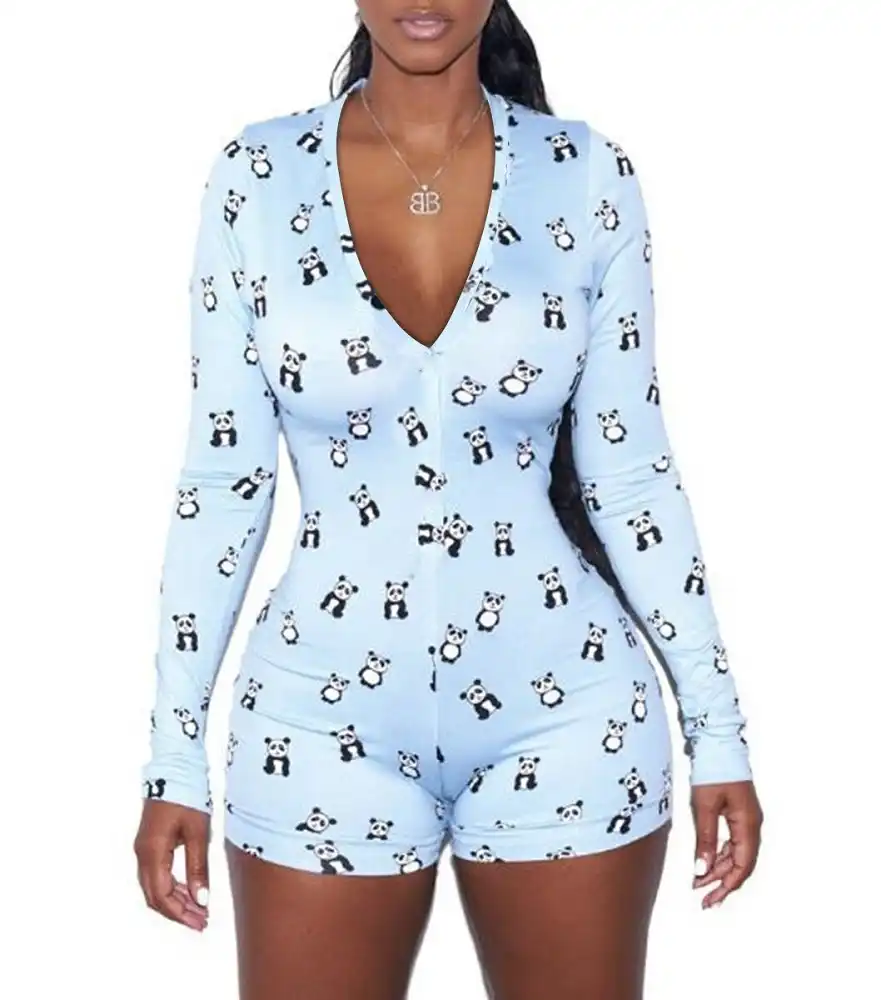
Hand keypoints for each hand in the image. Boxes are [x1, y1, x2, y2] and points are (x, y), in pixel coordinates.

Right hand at [134, 800, 210, 930]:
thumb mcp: (197, 832)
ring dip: (175, 901)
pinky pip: (156, 875)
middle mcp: (142, 854)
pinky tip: (189, 890)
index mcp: (152, 852)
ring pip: (154, 887)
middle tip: (202, 922)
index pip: (161, 896)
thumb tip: (201, 899)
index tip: (200, 922)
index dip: (180, 914)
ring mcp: (143, 849)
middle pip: (155, 896)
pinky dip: (171, 887)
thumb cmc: (187, 796)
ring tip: (199, 910)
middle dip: (178, 912)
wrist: (175, 768)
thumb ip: (198, 867)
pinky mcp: (149, 843)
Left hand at [690, 780, 762, 908]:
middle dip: (722, 882)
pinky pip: (732, 842)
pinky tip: (707, 863)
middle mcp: (752, 825)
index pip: (742, 865)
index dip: (727, 885)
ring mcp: (747, 819)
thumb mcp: (704, 806)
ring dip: (719, 870)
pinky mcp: (738, 814)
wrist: (718, 744)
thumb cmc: (713, 770)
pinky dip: (720, 855)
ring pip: (736, 854)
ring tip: (700, 883)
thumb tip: (702, 870)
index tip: (711, 899)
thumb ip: (705, 839)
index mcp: (748, 824)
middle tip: (703, 898)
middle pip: (741, 863)